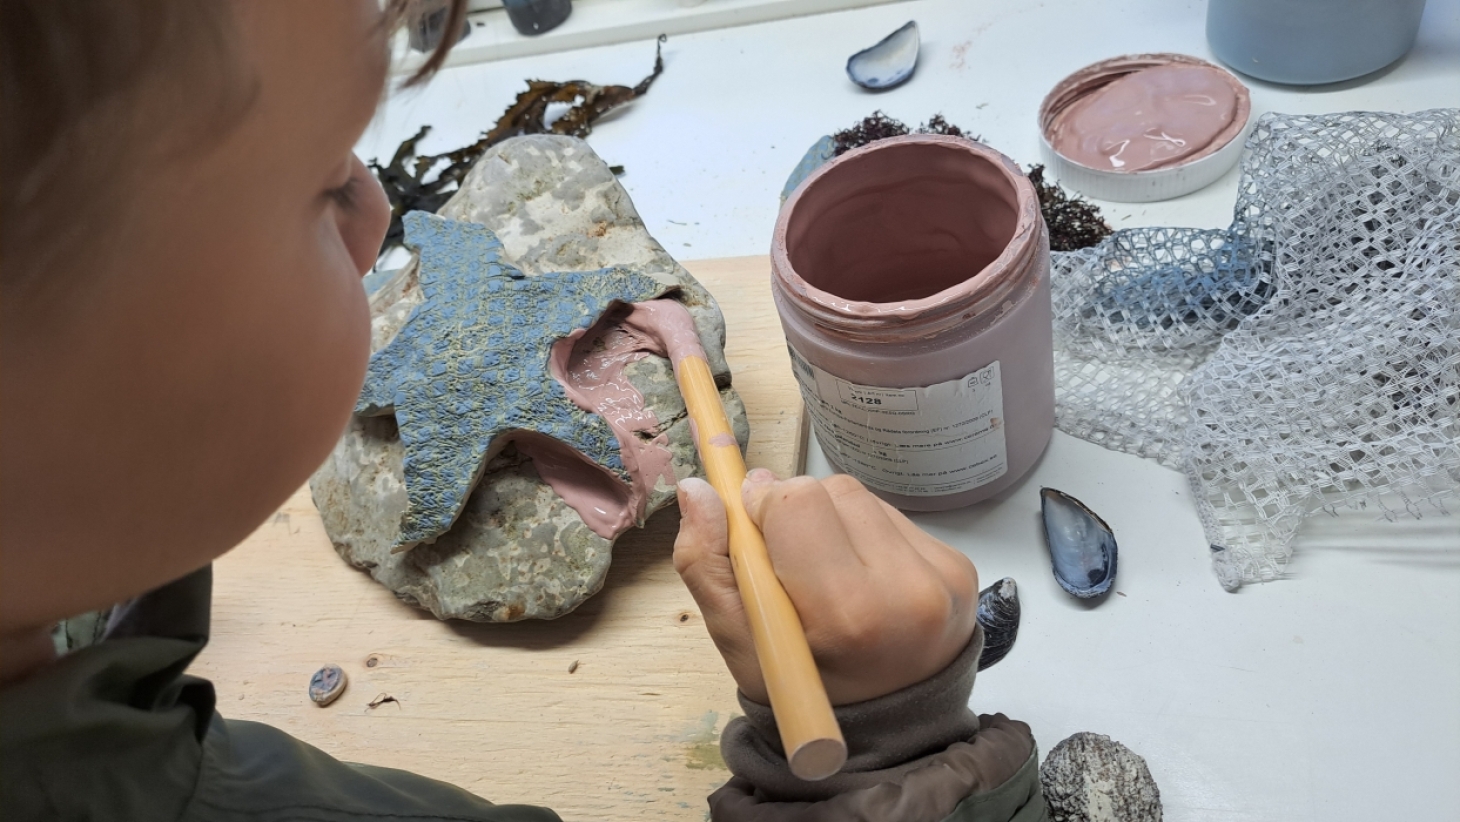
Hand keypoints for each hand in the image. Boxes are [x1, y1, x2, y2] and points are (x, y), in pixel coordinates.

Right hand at [673, 469, 978, 705]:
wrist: (892, 728)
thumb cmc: (806, 686)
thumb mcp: (740, 643)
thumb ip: (707, 565)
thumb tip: (698, 490)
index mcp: (847, 613)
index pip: (797, 502)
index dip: (764, 506)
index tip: (755, 532)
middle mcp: (907, 588)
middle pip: (830, 491)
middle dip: (797, 512)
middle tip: (789, 559)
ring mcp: (941, 576)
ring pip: (863, 497)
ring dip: (832, 519)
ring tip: (828, 572)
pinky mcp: (960, 566)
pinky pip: (895, 515)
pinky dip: (866, 534)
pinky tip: (862, 576)